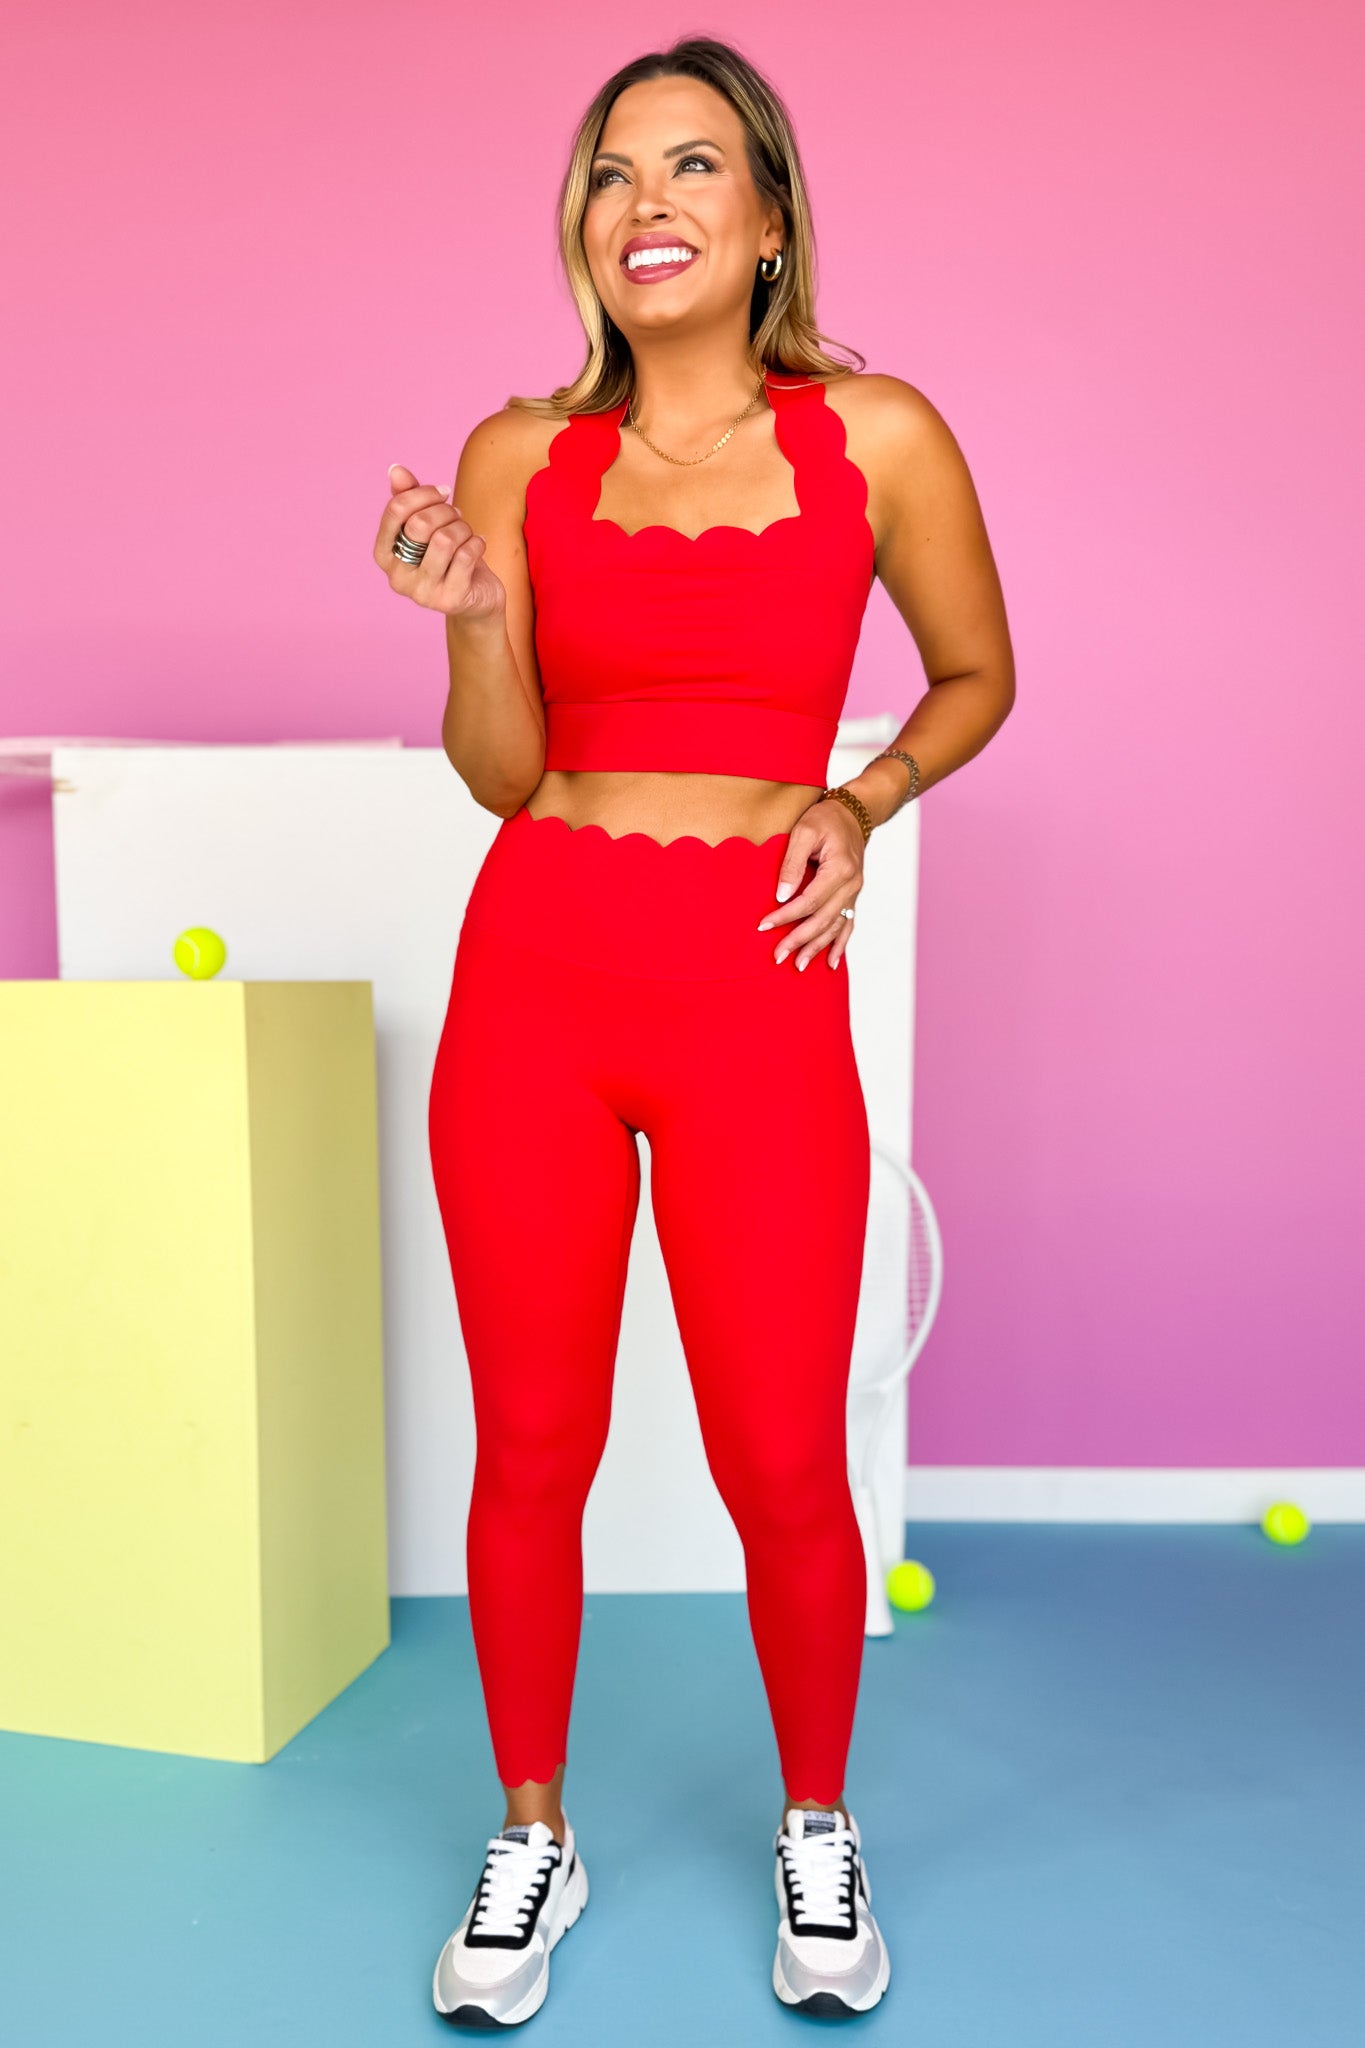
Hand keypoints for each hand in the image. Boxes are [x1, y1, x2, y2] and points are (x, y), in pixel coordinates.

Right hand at [373, 462, 505, 621]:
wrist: (476, 600)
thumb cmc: (449, 558)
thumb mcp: (428, 527)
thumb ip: (409, 498)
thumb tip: (395, 470)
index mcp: (384, 555)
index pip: (395, 511)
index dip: (422, 493)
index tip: (442, 492)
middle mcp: (397, 577)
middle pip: (420, 524)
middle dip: (446, 512)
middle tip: (458, 516)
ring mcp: (422, 593)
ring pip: (445, 540)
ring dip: (463, 528)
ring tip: (467, 533)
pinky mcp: (449, 600)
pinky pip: (465, 556)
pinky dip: (477, 543)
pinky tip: (479, 545)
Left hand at [756, 795, 864, 970]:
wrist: (854, 815)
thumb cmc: (825, 819)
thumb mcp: (804, 831)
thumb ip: (792, 863)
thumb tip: (781, 895)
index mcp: (840, 869)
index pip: (809, 901)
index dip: (786, 916)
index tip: (764, 926)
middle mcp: (851, 885)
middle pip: (823, 920)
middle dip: (799, 940)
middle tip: (777, 956)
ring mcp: (854, 893)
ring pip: (835, 927)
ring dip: (817, 948)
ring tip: (798, 965)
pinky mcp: (852, 897)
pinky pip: (848, 925)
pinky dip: (840, 945)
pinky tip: (830, 963)